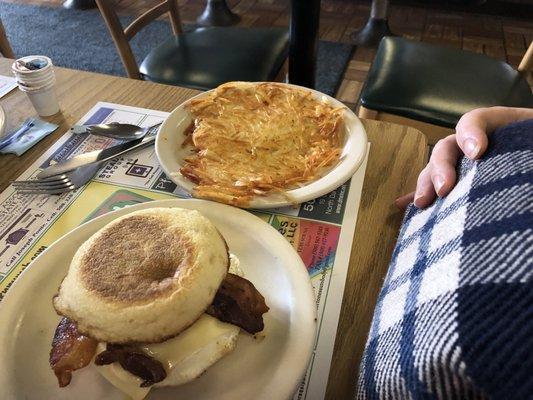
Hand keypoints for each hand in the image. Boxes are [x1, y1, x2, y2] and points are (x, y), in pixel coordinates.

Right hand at [395, 106, 532, 209]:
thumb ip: (530, 148)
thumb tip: (503, 155)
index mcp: (502, 129)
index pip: (475, 120)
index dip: (470, 132)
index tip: (477, 154)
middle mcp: (477, 147)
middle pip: (448, 147)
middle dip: (441, 167)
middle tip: (444, 190)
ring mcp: (466, 169)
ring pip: (436, 170)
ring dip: (425, 184)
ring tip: (422, 203)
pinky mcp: (461, 189)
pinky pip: (437, 190)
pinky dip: (421, 197)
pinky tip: (409, 208)